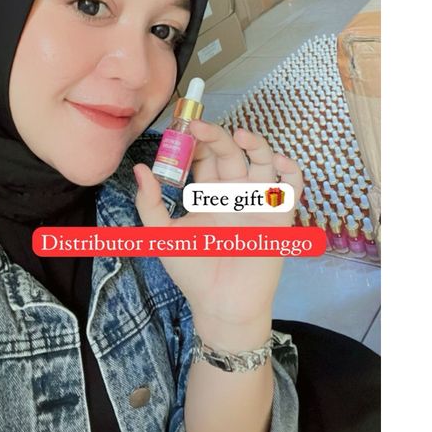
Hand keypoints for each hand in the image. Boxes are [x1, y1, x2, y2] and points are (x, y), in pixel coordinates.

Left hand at [133, 119, 303, 332]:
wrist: (220, 305)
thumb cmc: (192, 271)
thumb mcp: (163, 235)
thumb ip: (150, 204)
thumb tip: (140, 169)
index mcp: (207, 194)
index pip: (204, 158)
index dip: (195, 142)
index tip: (182, 128)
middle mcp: (233, 193)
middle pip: (229, 154)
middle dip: (217, 137)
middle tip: (200, 127)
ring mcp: (257, 203)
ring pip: (262, 162)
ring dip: (257, 145)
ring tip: (242, 135)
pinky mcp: (279, 217)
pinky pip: (291, 187)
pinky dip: (290, 171)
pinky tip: (278, 161)